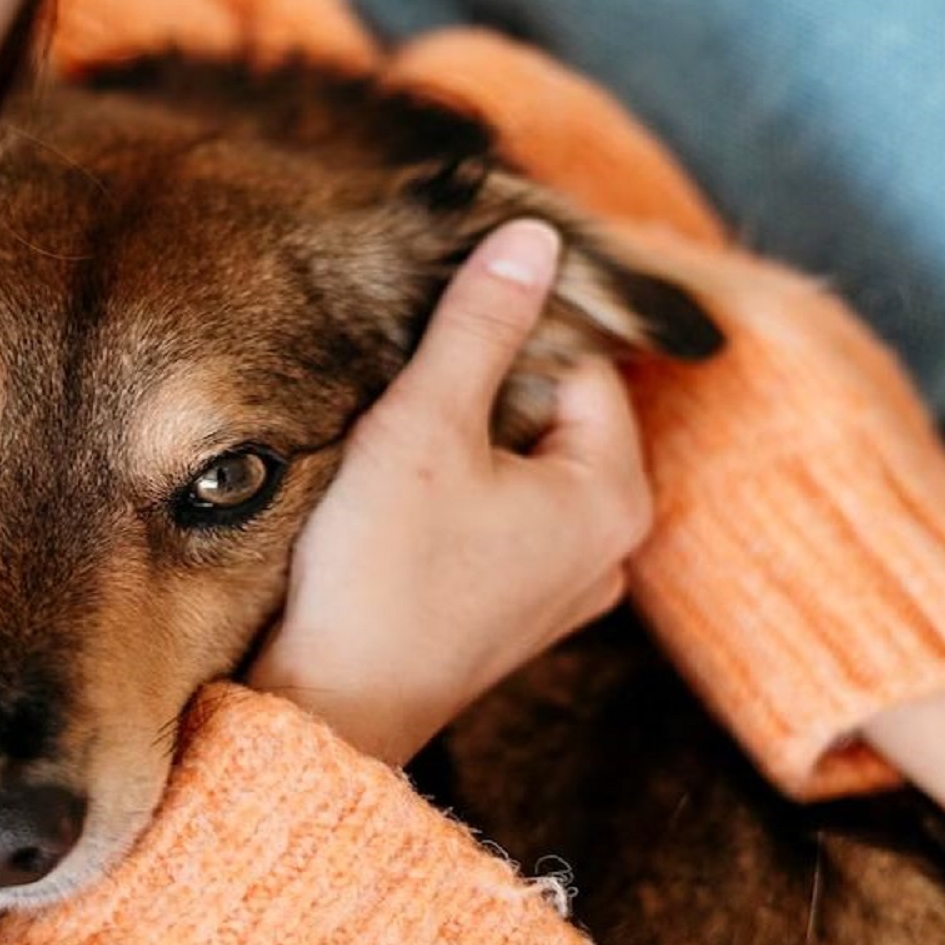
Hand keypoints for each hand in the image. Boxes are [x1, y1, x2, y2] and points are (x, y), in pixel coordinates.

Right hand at [248, 219, 652, 765]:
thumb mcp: (424, 425)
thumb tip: (533, 236)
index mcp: (614, 496)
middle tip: (403, 402)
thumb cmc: (378, 573)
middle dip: (481, 394)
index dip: (504, 340)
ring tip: (392, 456)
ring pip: (521, 469)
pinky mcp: (512, 617)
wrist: (330, 708)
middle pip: (553, 418)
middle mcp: (609, 549)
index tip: (430, 346)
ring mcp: (563, 591)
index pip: (578, 365)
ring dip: (463, 447)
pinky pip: (500, 523)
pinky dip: (457, 501)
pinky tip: (395, 510)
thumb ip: (481, 323)